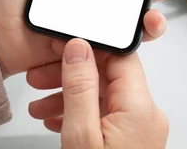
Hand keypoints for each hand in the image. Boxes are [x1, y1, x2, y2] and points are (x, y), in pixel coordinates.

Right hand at [30, 38, 167, 148]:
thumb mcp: (80, 137)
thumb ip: (80, 88)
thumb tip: (79, 48)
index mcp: (140, 108)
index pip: (119, 56)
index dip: (89, 47)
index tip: (62, 47)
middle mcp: (147, 115)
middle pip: (108, 75)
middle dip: (72, 74)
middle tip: (41, 76)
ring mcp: (140, 129)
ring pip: (103, 96)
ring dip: (70, 94)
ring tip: (39, 103)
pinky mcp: (132, 141)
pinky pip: (106, 115)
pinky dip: (80, 113)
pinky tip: (55, 119)